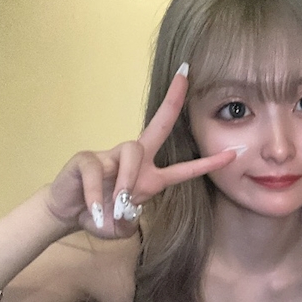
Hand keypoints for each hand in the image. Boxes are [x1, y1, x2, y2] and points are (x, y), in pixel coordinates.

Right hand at [45, 65, 236, 237]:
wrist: (67, 213)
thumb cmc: (100, 215)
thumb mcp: (121, 225)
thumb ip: (128, 223)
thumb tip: (126, 216)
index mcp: (150, 176)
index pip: (184, 168)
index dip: (208, 163)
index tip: (234, 153)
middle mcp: (134, 160)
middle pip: (158, 125)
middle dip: (172, 101)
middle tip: (185, 76)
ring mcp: (110, 156)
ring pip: (132, 151)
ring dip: (128, 180)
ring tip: (117, 206)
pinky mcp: (86, 159)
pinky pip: (98, 172)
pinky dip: (97, 196)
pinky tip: (94, 211)